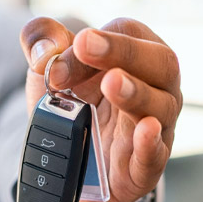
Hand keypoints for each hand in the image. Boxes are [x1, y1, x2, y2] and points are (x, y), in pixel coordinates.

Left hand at [21, 17, 181, 201]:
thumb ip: (41, 42)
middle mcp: (156, 88)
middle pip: (161, 63)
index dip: (101, 39)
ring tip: (111, 84)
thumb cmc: (72, 105)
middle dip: (124, 52)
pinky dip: (150, 143)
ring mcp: (157, 128)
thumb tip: (46, 50)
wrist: (70, 161)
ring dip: (136, 93)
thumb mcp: (49, 69)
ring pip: (161, 107)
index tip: (73, 47)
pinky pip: (156, 155)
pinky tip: (145, 129)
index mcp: (137, 55)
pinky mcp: (146, 167)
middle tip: (87, 47)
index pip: (129, 34)